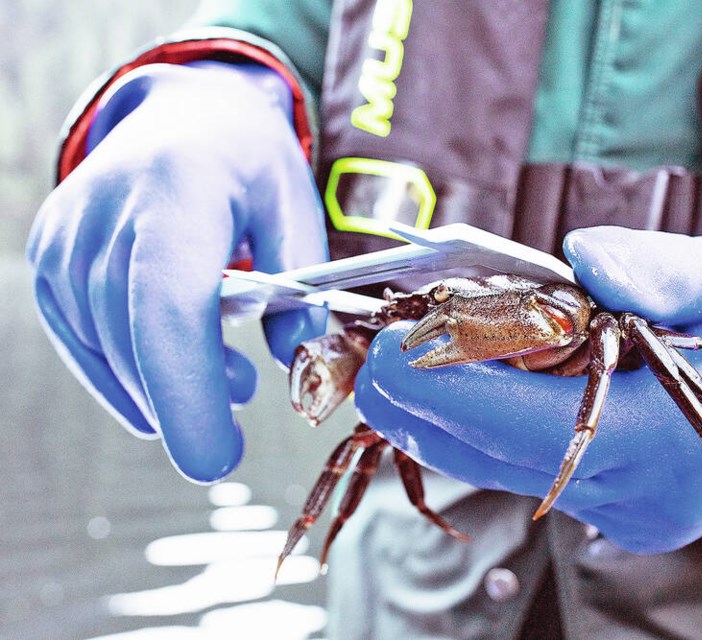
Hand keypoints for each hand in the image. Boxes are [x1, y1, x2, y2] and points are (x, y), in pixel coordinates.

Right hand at [26, 62, 327, 481]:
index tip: (215, 458)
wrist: (183, 116)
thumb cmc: (249, 166)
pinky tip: (170, 373)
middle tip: (229, 441)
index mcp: (177, 193)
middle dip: (184, 407)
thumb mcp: (296, 210)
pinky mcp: (48, 261)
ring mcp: (65, 239)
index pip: (166, 308)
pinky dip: (127, 374)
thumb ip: (301, 288)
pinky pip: (83, 342)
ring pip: (106, 349)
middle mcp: (105, 215)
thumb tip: (297, 363)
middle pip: (133, 340)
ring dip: (161, 389)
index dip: (186, 393)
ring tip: (226, 382)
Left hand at [353, 227, 701, 552]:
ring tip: (386, 364)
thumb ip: (663, 270)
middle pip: (491, 449)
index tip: (378, 346)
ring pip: (495, 466)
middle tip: (361, 347)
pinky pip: (519, 471)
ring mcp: (621, 515)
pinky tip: (443, 392)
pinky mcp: (612, 514)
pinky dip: (475, 428)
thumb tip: (581, 254)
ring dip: (435, 413)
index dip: (441, 382)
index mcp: (662, 440)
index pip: (520, 420)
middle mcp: (633, 495)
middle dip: (418, 396)